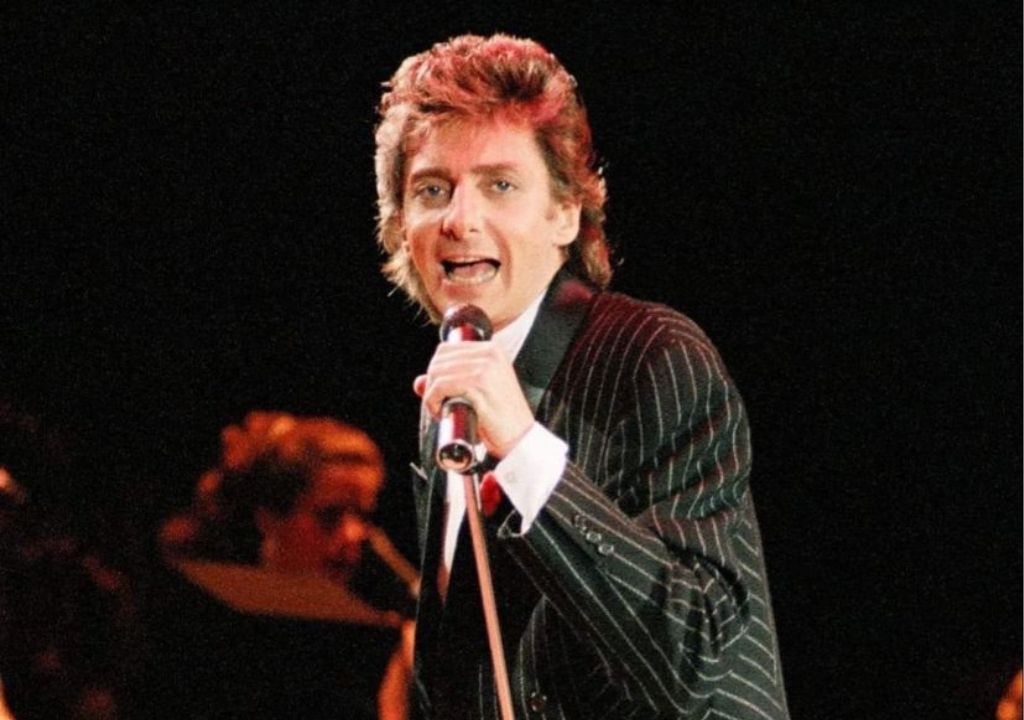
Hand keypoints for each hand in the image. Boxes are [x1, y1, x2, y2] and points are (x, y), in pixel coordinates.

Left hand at [414, 340, 533, 457]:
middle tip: (439, 404)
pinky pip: (440, 386)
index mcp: (492, 350)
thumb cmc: (498, 419)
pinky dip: (433, 401)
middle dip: (431, 383)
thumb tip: (418, 381)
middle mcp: (490, 353)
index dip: (436, 371)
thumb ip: (448, 382)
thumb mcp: (474, 394)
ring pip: (437, 372)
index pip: (447, 348)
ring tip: (441, 411)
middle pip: (439, 359)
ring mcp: (485, 367)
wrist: (519, 438)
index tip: (440, 392)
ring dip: (431, 395)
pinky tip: (441, 413)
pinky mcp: (479, 383)